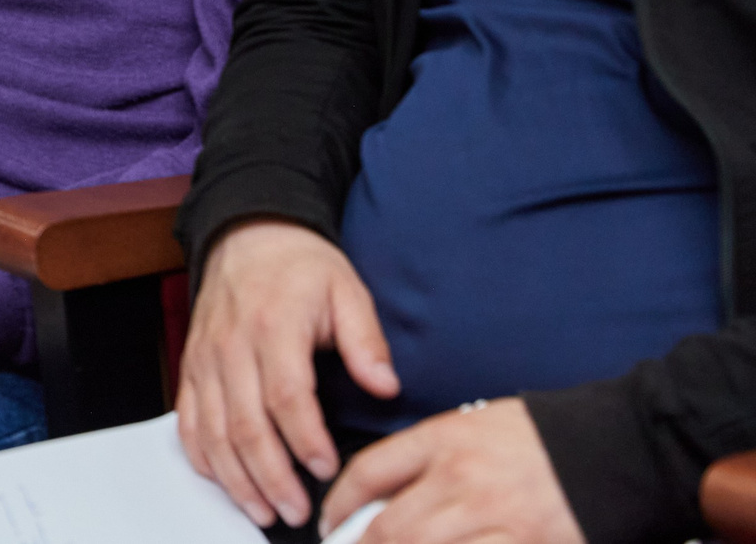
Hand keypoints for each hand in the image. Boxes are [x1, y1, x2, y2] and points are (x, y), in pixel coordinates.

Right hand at [178, 219, 398, 527]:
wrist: (248, 234)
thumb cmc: (300, 266)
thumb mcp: (348, 290)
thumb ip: (367, 342)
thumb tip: (385, 387)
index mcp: (273, 325)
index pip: (287, 395)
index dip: (305, 439)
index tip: (328, 470)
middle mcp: (232, 345)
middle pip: (245, 424)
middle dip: (271, 476)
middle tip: (297, 511)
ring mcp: (206, 358)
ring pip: (213, 430)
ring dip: (237, 477)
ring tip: (264, 510)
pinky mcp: (192, 366)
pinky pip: (188, 419)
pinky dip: (202, 455)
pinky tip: (224, 479)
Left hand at [320, 400, 581, 543]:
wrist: (623, 446)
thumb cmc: (548, 436)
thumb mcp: (477, 424)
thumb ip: (431, 456)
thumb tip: (384, 494)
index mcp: (446, 439)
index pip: (369, 472)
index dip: (340, 503)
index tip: (329, 521)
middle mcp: (463, 480)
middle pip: (388, 527)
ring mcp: (496, 518)